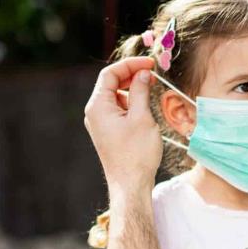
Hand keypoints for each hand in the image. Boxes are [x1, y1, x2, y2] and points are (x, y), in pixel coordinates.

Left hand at [84, 57, 162, 191]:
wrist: (130, 185)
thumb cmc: (136, 154)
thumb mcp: (142, 117)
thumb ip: (140, 91)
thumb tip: (143, 73)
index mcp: (98, 106)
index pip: (110, 74)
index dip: (130, 65)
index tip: (150, 64)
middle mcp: (94, 112)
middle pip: (110, 83)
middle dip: (131, 75)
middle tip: (153, 73)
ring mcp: (100, 123)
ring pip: (115, 96)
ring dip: (132, 89)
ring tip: (151, 89)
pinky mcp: (107, 132)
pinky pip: (117, 109)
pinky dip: (130, 103)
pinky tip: (144, 107)